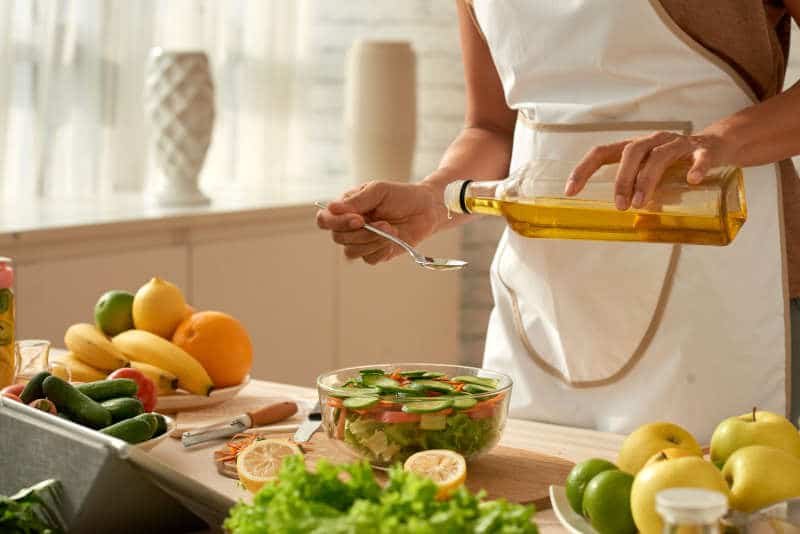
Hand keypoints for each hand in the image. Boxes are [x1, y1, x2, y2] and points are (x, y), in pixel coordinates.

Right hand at [316, 181, 444, 264]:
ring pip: (351, 252)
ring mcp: (362, 241)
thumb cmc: (401, 196)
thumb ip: (357, 200)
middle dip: (361, 233)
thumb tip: (332, 208)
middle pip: (338, 238)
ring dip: (371, 242)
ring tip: (391, 229)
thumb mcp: (379, 190)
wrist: (426, 209)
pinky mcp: (376, 253)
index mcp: (346, 208)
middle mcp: (350, 226)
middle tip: (384, 223)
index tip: (358, 219)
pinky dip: (381, 250)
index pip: (325, 219)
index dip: (336, 223)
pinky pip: (369, 259)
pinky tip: (393, 239)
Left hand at [565, 131, 734, 209]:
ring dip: (647, 179)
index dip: (583, 170)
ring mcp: (678, 143)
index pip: (601, 153)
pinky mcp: (704, 149)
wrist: (719, 145)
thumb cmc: (677, 166)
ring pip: (659, 155)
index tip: (569, 192)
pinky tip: (693, 180)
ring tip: (641, 204)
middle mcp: (653, 141)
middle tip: (620, 206)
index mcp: (635, 149)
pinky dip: (697, 167)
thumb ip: (641, 195)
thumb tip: (630, 227)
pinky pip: (700, 156)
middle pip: (631, 153)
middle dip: (621, 180)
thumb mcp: (654, 178)